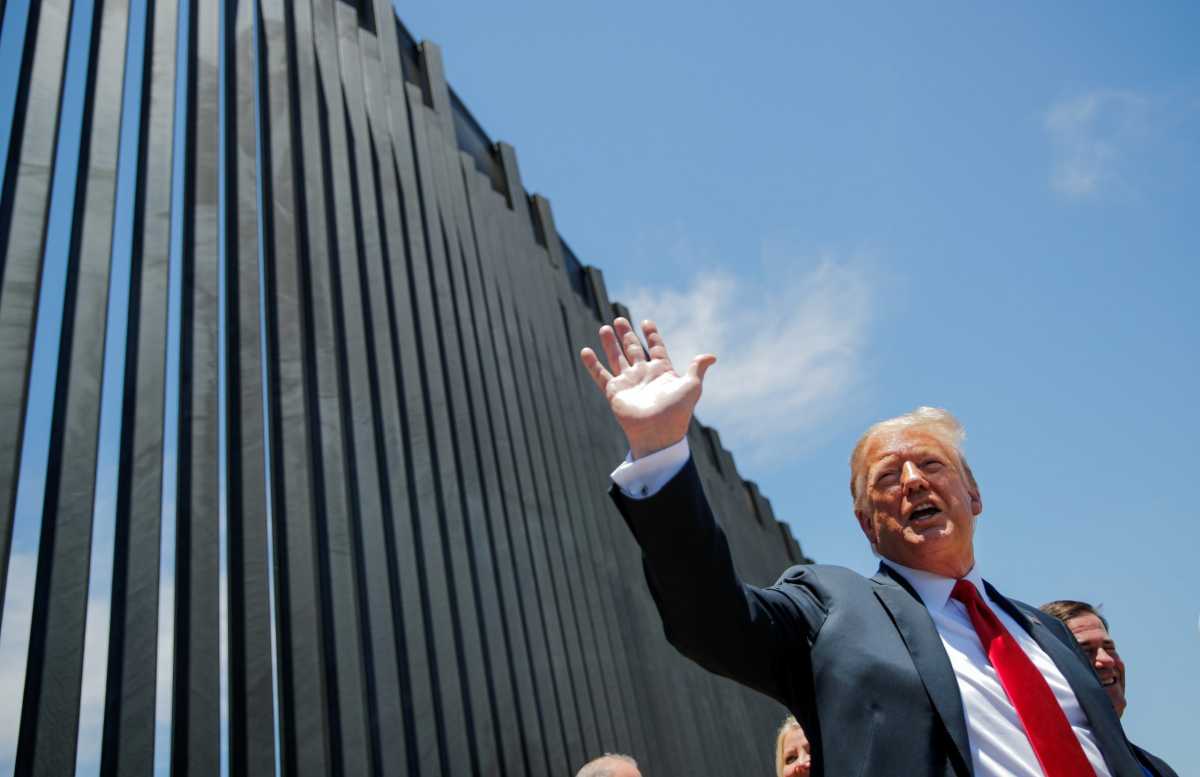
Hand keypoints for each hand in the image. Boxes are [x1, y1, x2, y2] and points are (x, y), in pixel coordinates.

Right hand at [579, 317, 714, 458]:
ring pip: (616, 358)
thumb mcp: (691, 387)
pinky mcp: (614, 392)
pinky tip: (585, 351)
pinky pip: (601, 375)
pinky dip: (592, 364)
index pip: (655, 348)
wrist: (658, 434)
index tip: (646, 322)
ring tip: (605, 328)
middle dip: (626, 335)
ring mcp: (628, 382)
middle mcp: (643, 374)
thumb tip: (712, 356)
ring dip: (610, 344)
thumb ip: (697, 369)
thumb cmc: (677, 412)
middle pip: (632, 349)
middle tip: (619, 320)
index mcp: (662, 371)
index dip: (651, 335)